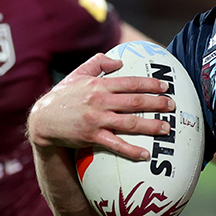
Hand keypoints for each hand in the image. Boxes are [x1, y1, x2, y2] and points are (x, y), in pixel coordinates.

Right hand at [27, 52, 174, 159]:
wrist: (43, 120)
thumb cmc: (63, 96)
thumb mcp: (77, 74)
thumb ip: (98, 63)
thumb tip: (119, 61)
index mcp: (98, 85)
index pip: (130, 83)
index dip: (150, 84)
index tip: (165, 87)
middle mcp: (100, 101)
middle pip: (135, 102)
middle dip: (157, 104)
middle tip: (173, 106)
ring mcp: (96, 120)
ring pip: (130, 123)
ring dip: (151, 126)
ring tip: (167, 128)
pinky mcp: (91, 137)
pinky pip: (116, 145)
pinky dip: (131, 150)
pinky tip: (145, 155)